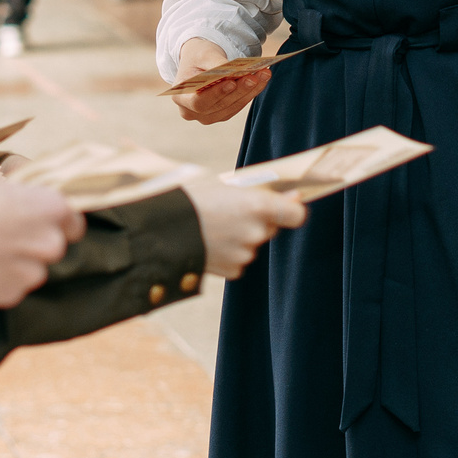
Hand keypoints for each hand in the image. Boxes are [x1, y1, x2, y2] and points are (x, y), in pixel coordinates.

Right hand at [0, 163, 82, 308]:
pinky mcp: (9, 295)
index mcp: (51, 209)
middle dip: (32, 241)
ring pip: (31, 269)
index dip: (57, 219)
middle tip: (6, 233)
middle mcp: (50, 243)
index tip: (41, 217)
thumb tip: (10, 180)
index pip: (72, 219)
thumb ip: (10, 186)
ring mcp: (30, 273)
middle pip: (52, 245)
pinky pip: (10, 286)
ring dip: (15, 262)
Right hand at [171, 37, 268, 124]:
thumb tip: (234, 71)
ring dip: (250, 91)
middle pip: (219, 105)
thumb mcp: (204, 54)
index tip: (231, 82)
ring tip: (263, 74)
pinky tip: (262, 79)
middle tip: (255, 75)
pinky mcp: (221, 114)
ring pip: (232, 106)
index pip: (198, 101)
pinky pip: (238, 106)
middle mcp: (191, 111)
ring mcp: (207, 116)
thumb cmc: (198, 56)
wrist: (199, 61)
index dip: (216, 94)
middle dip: (239, 90)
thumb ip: (216, 64)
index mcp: (180, 96)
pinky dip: (251, 92)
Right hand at [183, 179, 305, 279]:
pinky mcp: (233, 271)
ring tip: (214, 227)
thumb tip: (295, 198)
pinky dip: (229, 253)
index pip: (297, 215)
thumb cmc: (194, 199)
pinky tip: (210, 243)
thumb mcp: (228, 186)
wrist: (160, 230)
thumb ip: (263, 193)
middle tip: (231, 213)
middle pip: (271, 228)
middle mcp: (257, 232)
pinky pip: (239, 261)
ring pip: (253, 245)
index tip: (284, 207)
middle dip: (258, 222)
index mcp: (259, 206)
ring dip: (241, 238)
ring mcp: (246, 254)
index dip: (291, 210)